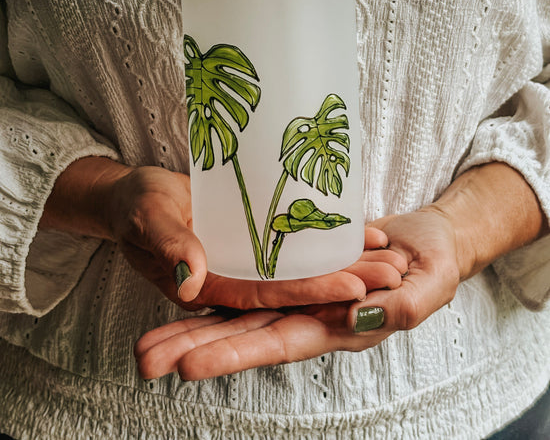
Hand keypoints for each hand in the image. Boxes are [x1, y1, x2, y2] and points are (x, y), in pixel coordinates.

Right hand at [43, 157, 405, 308]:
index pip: (265, 295)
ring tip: (389, 256)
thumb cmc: (134, 203)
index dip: (308, 293)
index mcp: (208, 286)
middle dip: (343, 284)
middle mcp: (232, 280)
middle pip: (294, 288)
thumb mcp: (146, 216)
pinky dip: (325, 240)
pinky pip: (293, 246)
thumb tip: (191, 281)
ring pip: (300, 269)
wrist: (133, 195)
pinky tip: (361, 231)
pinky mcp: (252, 243)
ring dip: (344, 265)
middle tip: (391, 274)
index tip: (353, 289)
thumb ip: (169, 244)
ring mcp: (245, 262)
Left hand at [134, 163, 547, 379]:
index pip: (278, 342)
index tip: (188, 366)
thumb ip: (400, 309)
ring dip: (194, 325)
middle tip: (144, 359)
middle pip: (245, 334)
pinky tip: (187, 294)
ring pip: (239, 312)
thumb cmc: (434, 265)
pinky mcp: (294, 269)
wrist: (427, 241)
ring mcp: (298, 294)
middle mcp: (309, 316)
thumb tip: (351, 320)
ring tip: (148, 338)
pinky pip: (252, 280)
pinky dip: (220, 290)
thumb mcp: (430, 287)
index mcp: (338, 327)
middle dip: (194, 348)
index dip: (234, 354)